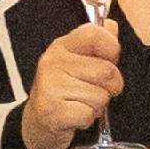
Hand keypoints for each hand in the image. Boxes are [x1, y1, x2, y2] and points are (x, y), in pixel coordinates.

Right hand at [18, 17, 125, 148]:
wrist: (38, 122)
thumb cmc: (63, 90)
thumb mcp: (78, 61)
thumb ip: (97, 43)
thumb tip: (111, 26)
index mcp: (63, 46)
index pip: (96, 34)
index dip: (111, 49)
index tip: (108, 61)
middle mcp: (54, 62)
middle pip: (107, 71)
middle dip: (110, 87)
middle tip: (94, 90)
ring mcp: (51, 86)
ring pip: (100, 96)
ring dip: (97, 106)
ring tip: (80, 103)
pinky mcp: (52, 111)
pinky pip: (88, 115)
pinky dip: (87, 120)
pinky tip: (74, 116)